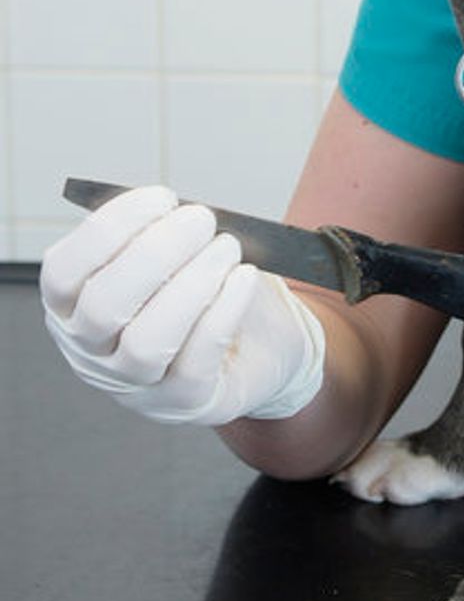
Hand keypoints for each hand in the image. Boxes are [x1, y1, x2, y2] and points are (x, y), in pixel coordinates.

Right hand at [40, 184, 324, 425]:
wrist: (262, 341)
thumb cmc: (209, 288)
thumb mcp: (176, 256)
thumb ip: (160, 235)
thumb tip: (173, 212)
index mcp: (75, 308)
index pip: (63, 274)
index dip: (106, 231)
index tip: (159, 198)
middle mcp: (94, 353)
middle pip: (103, 307)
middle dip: (155, 253)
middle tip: (201, 219)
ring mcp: (137, 385)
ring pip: (147, 341)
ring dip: (192, 284)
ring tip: (227, 248)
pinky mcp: (185, 402)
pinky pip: (196, 362)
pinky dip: (223, 311)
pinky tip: (245, 278)